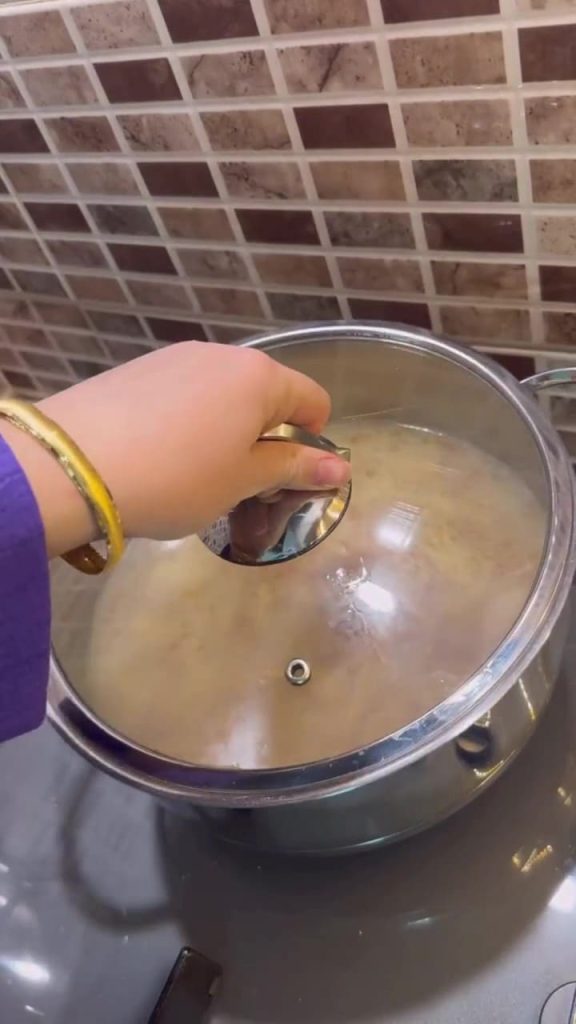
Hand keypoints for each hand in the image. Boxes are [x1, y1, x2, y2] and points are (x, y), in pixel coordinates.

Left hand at [0, 342, 350, 557]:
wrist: (74, 464)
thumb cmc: (177, 477)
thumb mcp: (241, 481)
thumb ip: (293, 468)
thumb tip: (342, 467)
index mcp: (259, 377)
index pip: (312, 400)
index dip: (312, 442)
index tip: (287, 477)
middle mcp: (222, 354)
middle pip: (266, 394)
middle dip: (265, 436)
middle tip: (241, 483)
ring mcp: (176, 356)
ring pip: (222, 393)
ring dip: (226, 429)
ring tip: (193, 472)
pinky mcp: (139, 368)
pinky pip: (184, 393)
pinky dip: (188, 421)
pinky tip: (159, 454)